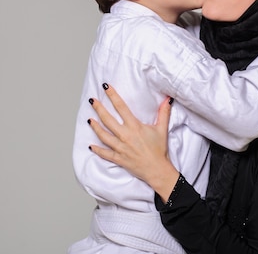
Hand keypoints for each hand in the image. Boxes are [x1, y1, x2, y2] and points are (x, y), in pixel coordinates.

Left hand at [88, 83, 179, 200]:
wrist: (157, 170)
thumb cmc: (159, 150)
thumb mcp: (162, 129)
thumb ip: (164, 113)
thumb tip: (167, 99)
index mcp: (135, 127)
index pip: (121, 107)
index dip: (113, 96)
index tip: (106, 87)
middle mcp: (125, 135)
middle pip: (108, 119)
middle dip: (99, 109)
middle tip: (92, 101)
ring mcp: (120, 147)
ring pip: (103, 135)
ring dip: (95, 127)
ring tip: (89, 120)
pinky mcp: (118, 158)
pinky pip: (105, 153)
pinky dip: (97, 149)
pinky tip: (91, 145)